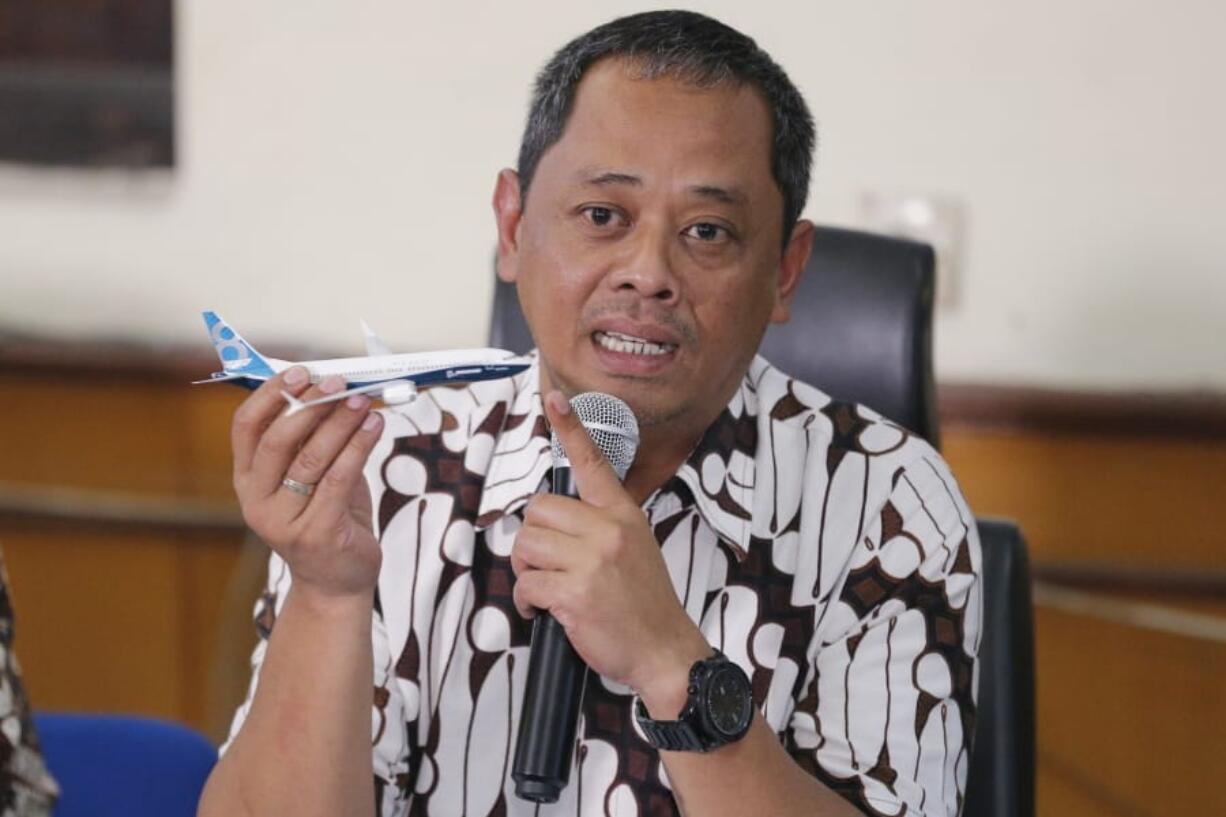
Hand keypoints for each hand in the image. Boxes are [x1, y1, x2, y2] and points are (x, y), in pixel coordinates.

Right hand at [231, 367, 384, 603]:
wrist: (336, 584)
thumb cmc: (328, 519)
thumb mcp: (311, 477)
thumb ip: (312, 439)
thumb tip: (331, 387)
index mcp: (248, 480)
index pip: (246, 427)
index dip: (270, 394)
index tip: (300, 372)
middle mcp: (257, 501)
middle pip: (277, 440)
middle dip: (310, 405)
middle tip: (339, 383)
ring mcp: (284, 522)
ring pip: (312, 459)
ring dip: (341, 423)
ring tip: (365, 401)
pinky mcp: (317, 534)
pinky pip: (340, 479)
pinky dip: (360, 447)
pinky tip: (376, 427)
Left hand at [511, 391, 709, 716]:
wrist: (665, 651)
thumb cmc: (645, 605)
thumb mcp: (636, 549)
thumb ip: (601, 528)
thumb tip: (556, 521)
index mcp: (623, 515)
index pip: (593, 463)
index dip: (571, 428)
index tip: (553, 398)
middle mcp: (608, 531)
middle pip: (537, 510)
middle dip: (532, 539)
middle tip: (546, 565)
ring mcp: (593, 561)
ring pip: (526, 546)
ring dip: (526, 572)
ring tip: (548, 590)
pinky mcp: (576, 593)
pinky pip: (527, 584)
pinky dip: (527, 602)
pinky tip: (545, 612)